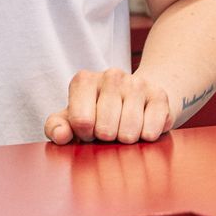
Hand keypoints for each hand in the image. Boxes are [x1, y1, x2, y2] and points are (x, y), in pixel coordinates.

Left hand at [45, 69, 175, 145]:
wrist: (137, 99)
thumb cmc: (97, 114)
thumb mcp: (71, 119)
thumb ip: (57, 127)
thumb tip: (61, 135)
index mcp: (83, 80)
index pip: (81, 121)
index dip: (86, 134)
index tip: (89, 130)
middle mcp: (110, 76)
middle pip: (105, 129)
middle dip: (106, 139)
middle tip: (109, 131)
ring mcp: (136, 83)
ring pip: (129, 132)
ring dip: (126, 140)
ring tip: (124, 130)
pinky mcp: (159, 95)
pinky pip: (150, 131)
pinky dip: (145, 137)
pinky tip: (142, 128)